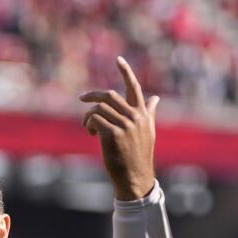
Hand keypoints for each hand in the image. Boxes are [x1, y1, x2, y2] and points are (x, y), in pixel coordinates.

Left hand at [79, 56, 158, 200]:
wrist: (136, 178)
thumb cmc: (139, 156)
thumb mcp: (148, 132)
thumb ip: (149, 113)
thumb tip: (155, 98)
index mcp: (142, 114)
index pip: (134, 88)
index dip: (126, 72)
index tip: (118, 59)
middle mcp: (135, 117)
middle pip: (109, 95)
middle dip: (93, 95)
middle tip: (81, 98)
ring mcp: (125, 125)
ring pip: (99, 108)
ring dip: (88, 115)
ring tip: (88, 126)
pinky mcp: (113, 134)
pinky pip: (95, 119)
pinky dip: (88, 123)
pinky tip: (91, 132)